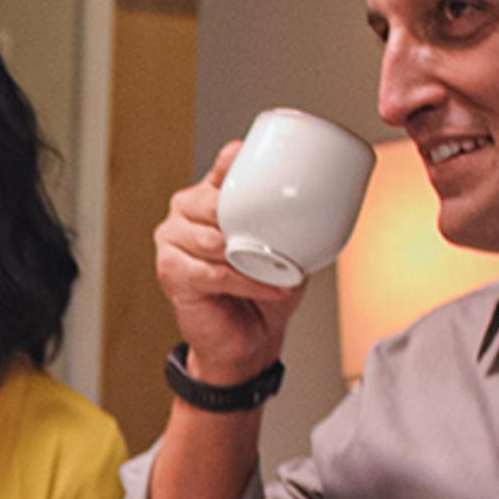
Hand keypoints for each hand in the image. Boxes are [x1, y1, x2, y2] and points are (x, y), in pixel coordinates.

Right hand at [155, 142, 300, 386]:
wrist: (249, 339)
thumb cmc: (262, 291)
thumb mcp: (283, 248)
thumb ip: (290, 221)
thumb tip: (327, 202)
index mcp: (207, 199)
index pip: (220, 170)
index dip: (233, 161)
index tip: (252, 158)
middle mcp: (183, 216)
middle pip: (210, 202)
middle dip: (242, 218)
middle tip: (272, 239)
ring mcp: (171, 244)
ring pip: (211, 238)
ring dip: (249, 255)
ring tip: (275, 267)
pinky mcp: (172, 274)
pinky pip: (214, 272)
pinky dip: (248, 280)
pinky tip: (271, 286)